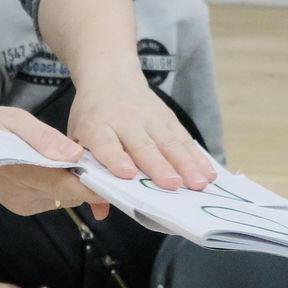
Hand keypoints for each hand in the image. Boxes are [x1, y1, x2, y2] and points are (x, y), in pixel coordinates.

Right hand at [0, 107, 109, 219]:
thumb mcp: (11, 120)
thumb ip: (43, 138)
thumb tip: (75, 155)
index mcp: (22, 175)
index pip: (72, 188)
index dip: (99, 185)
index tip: (122, 177)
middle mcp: (25, 197)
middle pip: (74, 194)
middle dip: (94, 180)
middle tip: (115, 163)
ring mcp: (24, 205)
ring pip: (67, 197)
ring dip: (80, 181)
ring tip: (90, 161)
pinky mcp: (24, 207)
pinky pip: (56, 197)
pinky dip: (66, 184)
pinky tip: (66, 167)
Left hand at [68, 76, 214, 191]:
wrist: (110, 75)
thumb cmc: (93, 116)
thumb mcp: (78, 139)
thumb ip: (86, 175)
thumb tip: (99, 212)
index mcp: (96, 127)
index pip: (106, 143)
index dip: (116, 158)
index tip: (127, 174)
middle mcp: (124, 121)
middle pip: (143, 146)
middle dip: (158, 166)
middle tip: (171, 185)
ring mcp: (149, 118)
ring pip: (169, 143)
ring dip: (186, 164)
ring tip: (199, 184)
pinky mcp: (167, 117)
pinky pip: (184, 138)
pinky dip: (198, 157)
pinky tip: (209, 173)